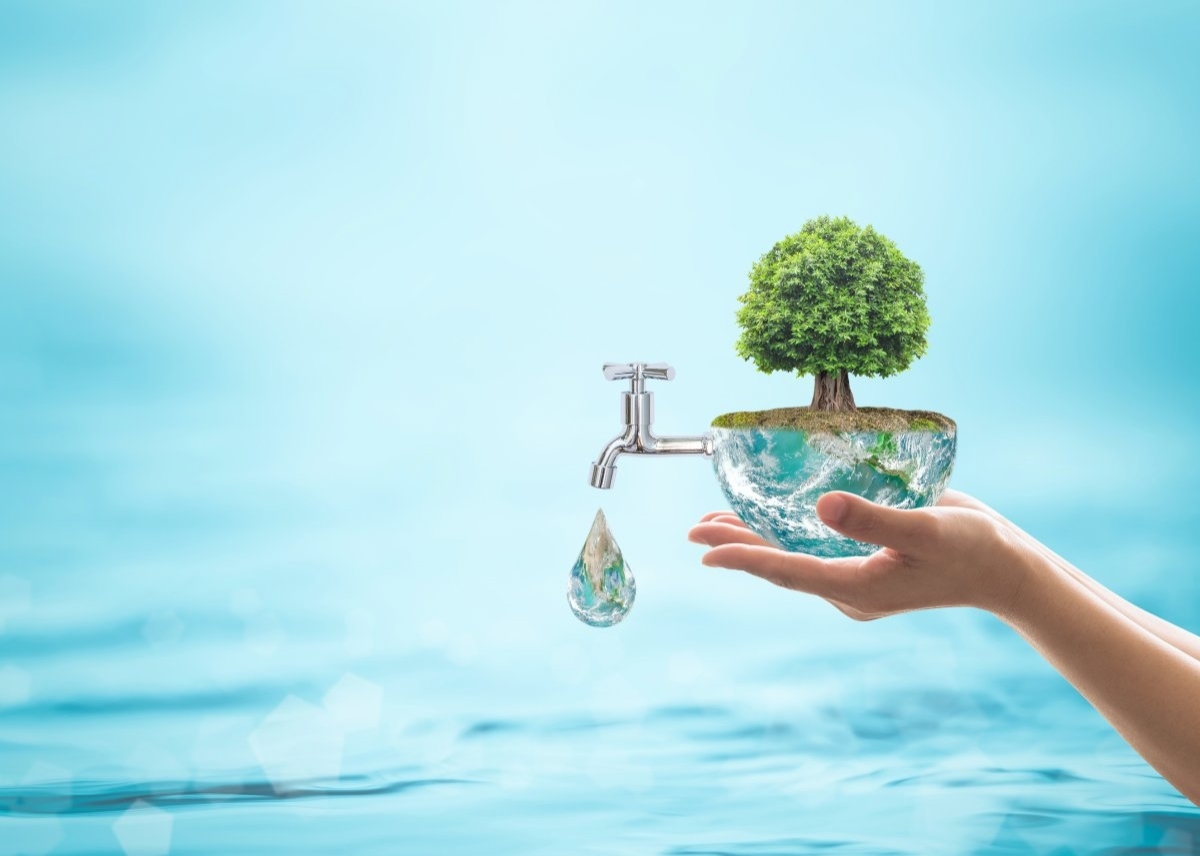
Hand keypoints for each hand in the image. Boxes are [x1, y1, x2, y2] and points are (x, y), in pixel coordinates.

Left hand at [687, 490, 1029, 619]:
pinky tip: (769, 511)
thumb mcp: (924, 531)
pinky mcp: (866, 555)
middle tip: (692, 529)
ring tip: (714, 520)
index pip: (787, 570)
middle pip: (780, 563)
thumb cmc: (972, 552)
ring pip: (792, 553)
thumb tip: (820, 506)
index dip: (744, 557)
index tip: (705, 550)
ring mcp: (856, 572)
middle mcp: (848, 584)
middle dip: (736, 544)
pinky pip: (814, 544)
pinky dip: (785, 528)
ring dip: (754, 535)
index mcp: (856, 587)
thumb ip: (873, 518)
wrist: (1007, 566)